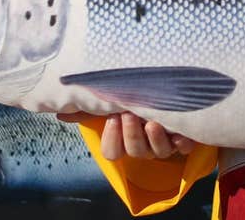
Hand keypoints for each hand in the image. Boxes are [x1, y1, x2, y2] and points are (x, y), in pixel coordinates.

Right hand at [57, 111, 197, 159]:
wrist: (167, 93)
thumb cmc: (134, 99)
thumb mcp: (111, 102)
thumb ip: (88, 108)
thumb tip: (60, 112)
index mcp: (124, 139)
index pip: (112, 152)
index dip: (111, 139)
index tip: (112, 118)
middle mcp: (143, 145)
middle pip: (135, 152)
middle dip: (131, 135)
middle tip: (130, 115)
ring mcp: (164, 144)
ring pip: (158, 152)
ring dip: (155, 140)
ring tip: (152, 123)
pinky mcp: (184, 140)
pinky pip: (184, 148)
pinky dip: (182, 141)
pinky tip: (179, 131)